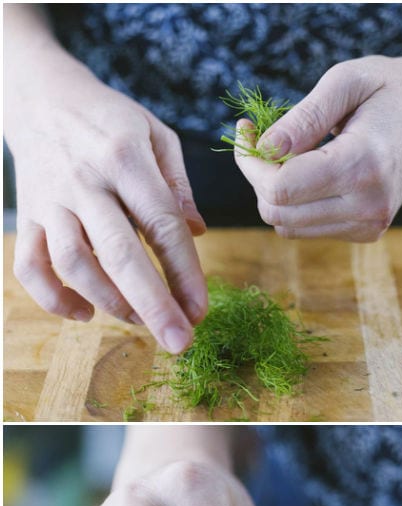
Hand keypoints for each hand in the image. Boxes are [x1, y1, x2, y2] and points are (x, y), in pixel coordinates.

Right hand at [6, 38, 206, 351]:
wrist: (38, 93)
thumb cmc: (109, 119)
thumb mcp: (156, 135)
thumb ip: (179, 186)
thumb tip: (199, 233)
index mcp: (126, 159)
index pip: (162, 224)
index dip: (184, 272)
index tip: (201, 311)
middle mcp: (85, 181)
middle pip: (119, 253)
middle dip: (153, 304)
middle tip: (179, 342)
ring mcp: (51, 199)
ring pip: (73, 263)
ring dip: (109, 301)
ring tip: (140, 320)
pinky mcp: (27, 214)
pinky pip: (29, 266)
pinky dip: (53, 297)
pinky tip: (85, 313)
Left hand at [234, 53, 401, 241]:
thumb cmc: (386, 88)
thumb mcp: (344, 82)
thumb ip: (303, 117)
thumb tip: (264, 148)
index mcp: (362, 165)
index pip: (281, 189)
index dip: (250, 163)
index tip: (248, 131)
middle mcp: (368, 205)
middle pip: (279, 214)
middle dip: (257, 178)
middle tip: (260, 141)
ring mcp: (369, 224)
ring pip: (289, 227)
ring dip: (275, 193)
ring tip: (284, 156)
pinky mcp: (367, 232)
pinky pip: (309, 229)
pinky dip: (297, 204)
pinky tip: (307, 173)